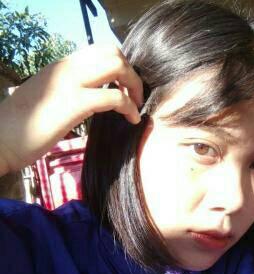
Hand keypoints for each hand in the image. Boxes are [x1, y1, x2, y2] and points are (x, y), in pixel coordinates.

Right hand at [0, 45, 142, 175]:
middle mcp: (67, 68)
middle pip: (112, 52)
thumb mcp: (49, 98)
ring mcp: (70, 83)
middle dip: (131, 73)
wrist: (0, 139)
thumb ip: (69, 90)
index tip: (126, 87)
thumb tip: (92, 95)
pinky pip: (114, 97)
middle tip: (135, 96)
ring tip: (135, 107)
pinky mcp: (74, 104)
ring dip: (134, 86)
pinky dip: (130, 107)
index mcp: (62, 67)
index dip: (120, 67)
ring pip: (116, 66)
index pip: (100, 51)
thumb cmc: (22, 126)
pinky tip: (132, 120)